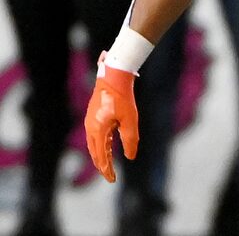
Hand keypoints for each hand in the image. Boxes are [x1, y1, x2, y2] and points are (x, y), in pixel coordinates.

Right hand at [84, 52, 138, 182]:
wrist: (113, 77)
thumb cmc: (123, 98)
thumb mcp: (130, 120)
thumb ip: (130, 139)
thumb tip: (130, 157)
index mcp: (98, 131)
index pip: (101, 157)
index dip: (107, 169)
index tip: (112, 179)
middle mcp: (90, 128)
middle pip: (94, 152)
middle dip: (102, 165)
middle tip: (109, 176)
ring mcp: (90, 121)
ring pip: (93, 144)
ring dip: (100, 155)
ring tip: (107, 164)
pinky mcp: (92, 115)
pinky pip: (95, 135)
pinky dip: (100, 144)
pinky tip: (107, 145)